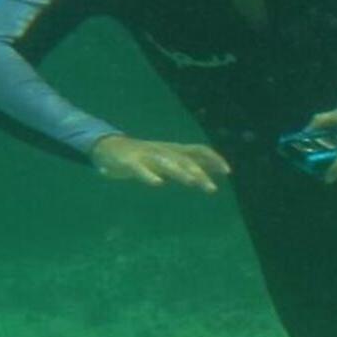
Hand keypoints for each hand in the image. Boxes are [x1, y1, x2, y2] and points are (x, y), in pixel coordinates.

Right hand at [88, 134, 230, 192]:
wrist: (109, 147)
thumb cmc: (144, 156)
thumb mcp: (169, 158)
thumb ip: (189, 163)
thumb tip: (213, 170)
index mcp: (173, 149)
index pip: (198, 150)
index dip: (213, 158)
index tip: (227, 171)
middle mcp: (163, 150)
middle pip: (184, 160)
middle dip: (199, 173)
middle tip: (212, 189)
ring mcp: (146, 155)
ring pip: (166, 163)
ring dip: (181, 172)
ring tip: (193, 182)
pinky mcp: (129, 162)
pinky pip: (139, 168)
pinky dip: (148, 174)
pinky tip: (157, 183)